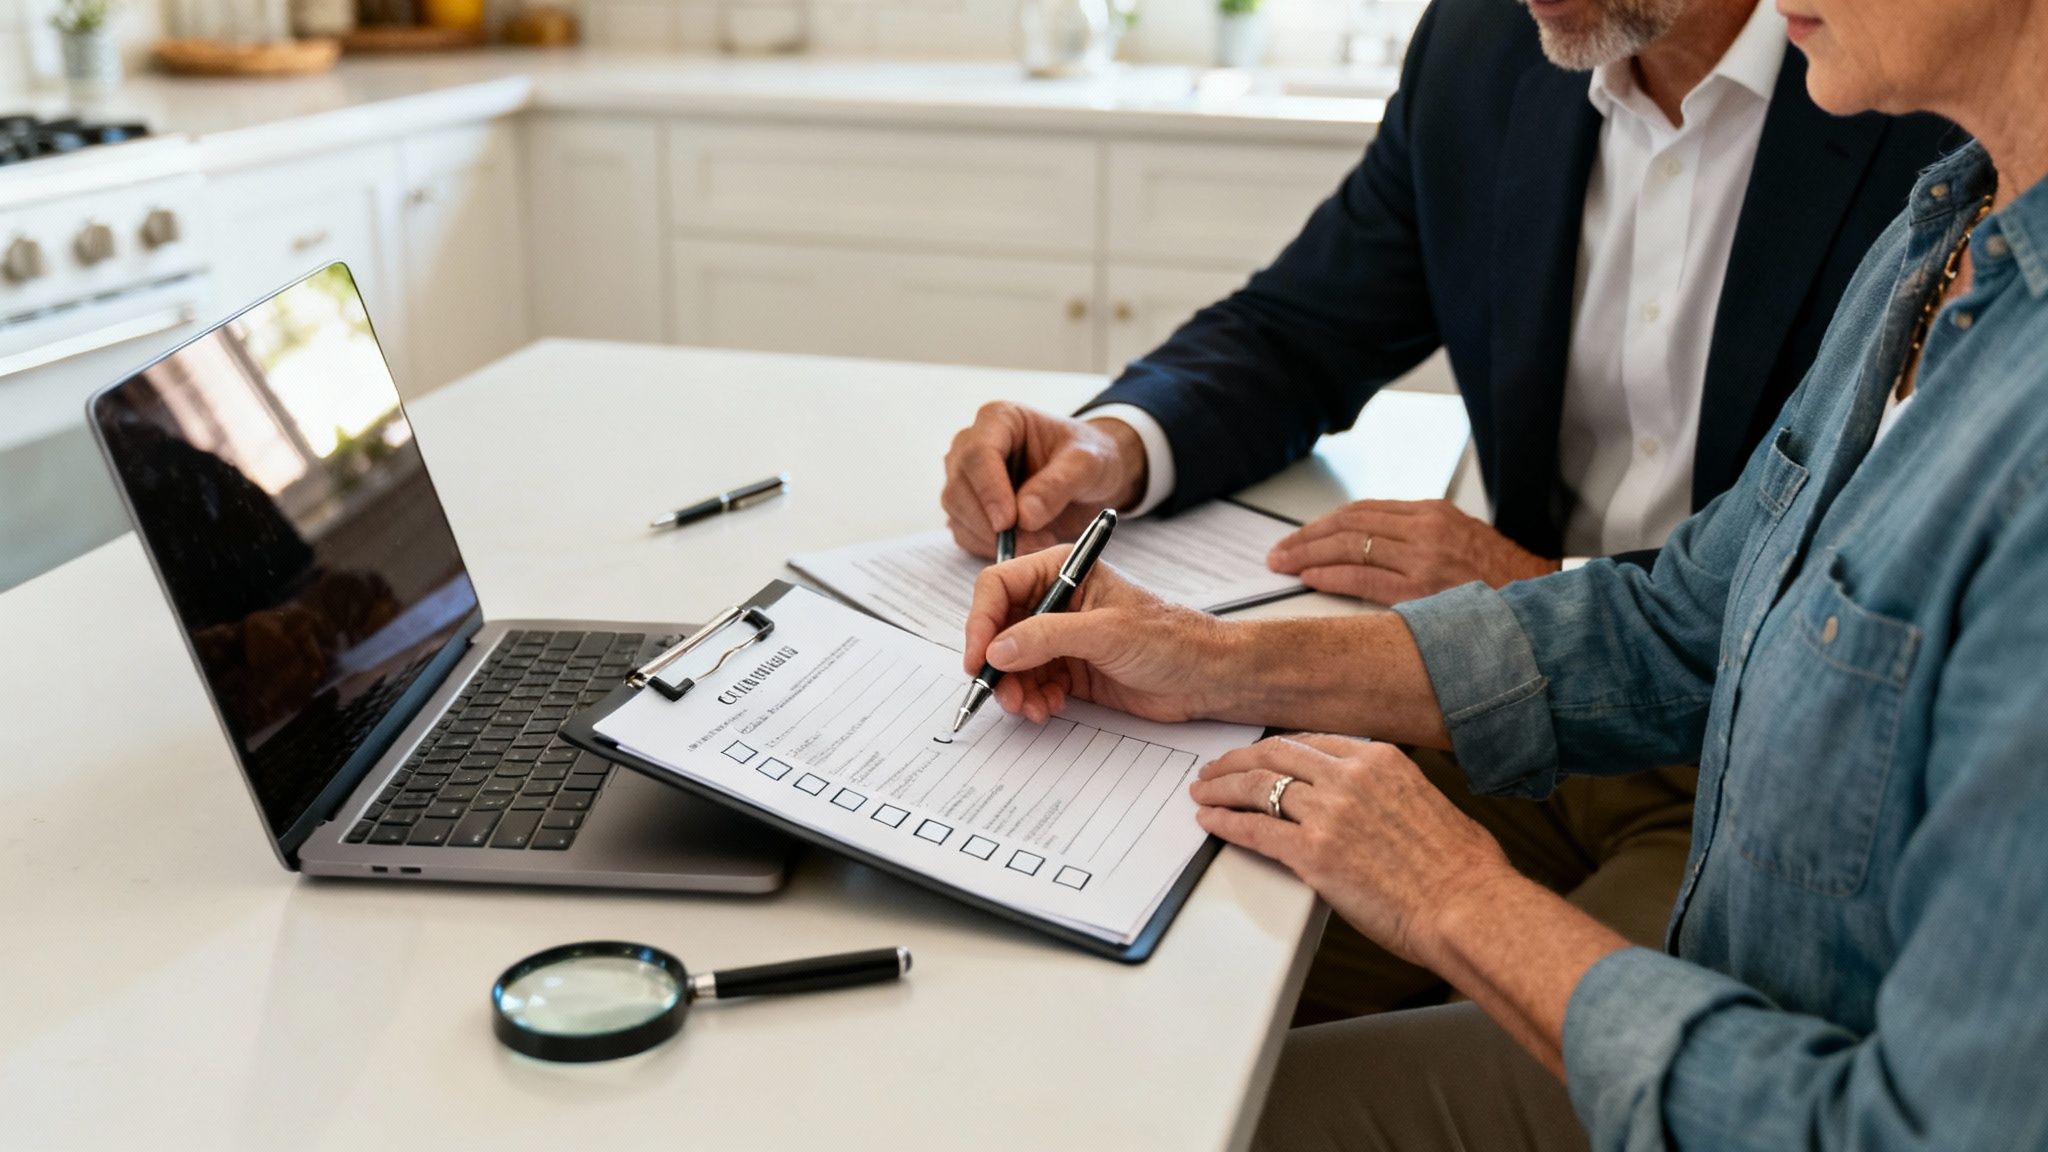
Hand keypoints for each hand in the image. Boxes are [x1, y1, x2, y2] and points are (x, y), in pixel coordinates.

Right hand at [942, 402, 1147, 558]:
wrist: (1090, 478)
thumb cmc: (1088, 457)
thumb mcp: (1086, 464)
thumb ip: (1057, 485)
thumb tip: (1024, 516)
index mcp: (999, 419)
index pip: (978, 452)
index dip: (989, 490)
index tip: (1009, 521)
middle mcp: (973, 444)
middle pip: (959, 485)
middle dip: (990, 522)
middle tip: (1031, 542)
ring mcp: (967, 478)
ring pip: (957, 512)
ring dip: (991, 539)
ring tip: (1038, 543)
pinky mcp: (968, 508)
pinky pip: (965, 533)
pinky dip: (989, 548)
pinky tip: (1024, 546)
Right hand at [964, 546, 1230, 724]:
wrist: (1207, 677)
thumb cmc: (1171, 639)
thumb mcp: (1107, 632)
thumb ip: (1048, 636)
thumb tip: (998, 648)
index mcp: (1064, 571)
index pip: (1000, 586)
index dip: (982, 621)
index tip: (979, 657)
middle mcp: (1057, 601)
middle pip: (1000, 628)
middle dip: (997, 664)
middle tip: (1003, 694)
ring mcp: (1061, 637)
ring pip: (1012, 662)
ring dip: (1014, 688)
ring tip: (1031, 708)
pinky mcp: (1069, 669)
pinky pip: (1032, 683)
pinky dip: (1032, 699)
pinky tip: (1049, 708)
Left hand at [1190, 733, 1514, 967]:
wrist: (1467, 907)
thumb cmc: (1461, 869)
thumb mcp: (1429, 803)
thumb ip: (1393, 792)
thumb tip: (1377, 803)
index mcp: (1379, 760)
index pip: (1309, 743)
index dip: (1274, 750)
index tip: (1257, 757)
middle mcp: (1350, 778)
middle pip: (1275, 756)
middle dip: (1237, 761)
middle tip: (1216, 770)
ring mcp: (1329, 814)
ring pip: (1257, 786)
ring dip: (1222, 788)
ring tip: (1203, 792)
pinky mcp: (1314, 854)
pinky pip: (1255, 830)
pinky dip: (1225, 822)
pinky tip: (1211, 821)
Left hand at [1265, 499, 1558, 603]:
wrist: (1538, 604)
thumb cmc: (1500, 579)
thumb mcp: (1458, 539)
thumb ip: (1416, 537)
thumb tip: (1367, 547)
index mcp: (1431, 513)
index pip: (1363, 511)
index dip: (1325, 523)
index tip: (1301, 535)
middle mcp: (1424, 528)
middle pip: (1348, 524)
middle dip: (1307, 537)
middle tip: (1279, 550)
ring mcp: (1422, 557)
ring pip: (1349, 547)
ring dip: (1309, 554)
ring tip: (1284, 563)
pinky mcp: (1421, 589)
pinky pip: (1362, 577)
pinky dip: (1330, 575)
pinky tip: (1310, 578)